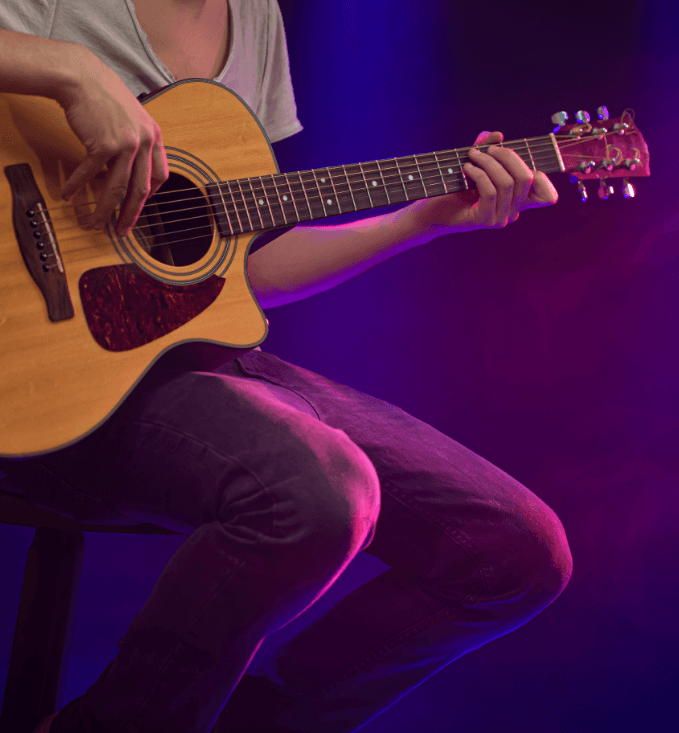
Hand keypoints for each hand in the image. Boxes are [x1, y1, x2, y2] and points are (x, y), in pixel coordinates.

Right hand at [58, 48, 168, 235]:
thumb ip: (136, 145)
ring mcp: (125, 143)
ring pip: (116, 188)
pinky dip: (78, 186)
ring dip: (103, 209)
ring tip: (94, 223)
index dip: (150, 195)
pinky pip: (90, 173)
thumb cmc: (104, 97)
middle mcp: (144, 141)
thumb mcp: (132, 119)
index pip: (161, 176)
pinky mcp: (103, 143)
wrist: (81, 76)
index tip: (139, 207)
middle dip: (130, 214)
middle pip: (140, 189)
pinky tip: (69, 196)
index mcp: (155, 136)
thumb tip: (128, 175)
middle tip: (122, 230)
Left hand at [404, 130, 557, 237]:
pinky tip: (466, 168)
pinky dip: (478, 173)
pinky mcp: (484, 220)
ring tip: (471, 155)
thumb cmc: (455, 189)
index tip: (515, 160)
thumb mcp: (475, 164)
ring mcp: (500, 218)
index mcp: (518, 201)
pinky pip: (490, 191)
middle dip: (507, 156)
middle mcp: (513, 212)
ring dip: (488, 162)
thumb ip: (487, 148)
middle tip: (487, 150)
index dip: (541, 176)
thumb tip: (498, 135)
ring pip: (507, 183)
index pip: (548, 197)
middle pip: (527, 178)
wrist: (432, 212)